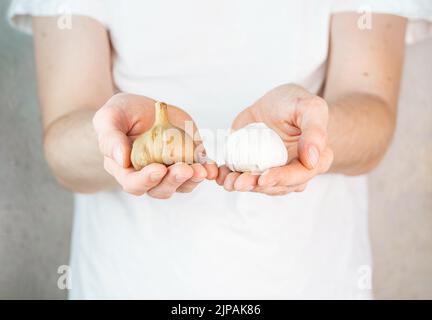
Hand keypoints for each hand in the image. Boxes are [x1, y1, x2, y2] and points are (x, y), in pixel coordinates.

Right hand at [93, 93, 217, 197]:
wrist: (146, 107)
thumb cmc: (122, 113)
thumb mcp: (109, 117)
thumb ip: (110, 138)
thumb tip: (121, 160)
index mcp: (126, 170)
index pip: (134, 183)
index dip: (146, 180)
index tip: (158, 169)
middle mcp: (149, 176)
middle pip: (161, 189)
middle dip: (174, 181)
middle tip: (185, 169)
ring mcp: (170, 170)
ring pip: (182, 185)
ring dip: (193, 180)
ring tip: (201, 170)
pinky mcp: (188, 161)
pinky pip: (198, 172)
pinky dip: (207, 171)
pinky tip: (212, 168)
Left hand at [217, 84, 333, 195]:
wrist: (274, 104)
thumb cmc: (296, 104)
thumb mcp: (311, 107)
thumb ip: (315, 130)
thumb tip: (312, 159)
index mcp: (314, 161)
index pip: (299, 175)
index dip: (281, 178)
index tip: (264, 178)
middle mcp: (293, 172)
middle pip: (275, 185)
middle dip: (255, 185)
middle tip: (239, 182)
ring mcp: (271, 172)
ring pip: (256, 185)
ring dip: (240, 185)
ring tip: (227, 180)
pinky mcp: (252, 168)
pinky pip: (240, 176)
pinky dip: (227, 177)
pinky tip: (218, 174)